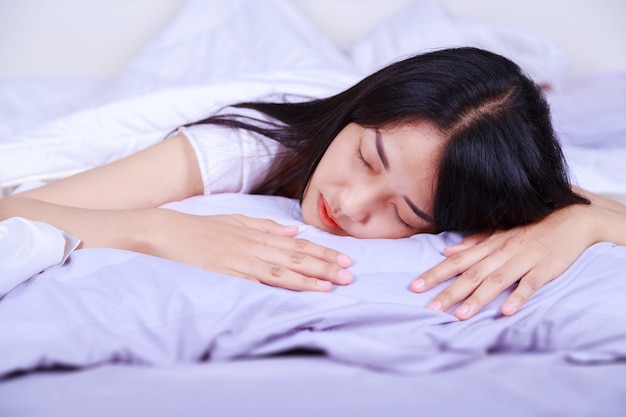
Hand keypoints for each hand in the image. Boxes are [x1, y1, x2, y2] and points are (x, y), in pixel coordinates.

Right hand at [144, 210, 352, 290]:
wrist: (163, 231)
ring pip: (280, 270)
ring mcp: (238, 261)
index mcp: (256, 234)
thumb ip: (265, 225)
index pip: (297, 245)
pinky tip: (293, 292)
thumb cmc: (199, 229)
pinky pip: (254, 283)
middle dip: (324, 267)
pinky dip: (276, 288)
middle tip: (349, 275)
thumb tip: (293, 230)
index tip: (344, 259)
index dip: (322, 253)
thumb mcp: (235, 221)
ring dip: (308, 278)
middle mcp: (252, 246)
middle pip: (295, 258)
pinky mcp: (224, 275)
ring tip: (331, 286)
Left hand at [410, 204, 601, 319]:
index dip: (435, 274)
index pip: (456, 262)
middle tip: (430, 307)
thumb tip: (446, 251)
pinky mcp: (545, 269)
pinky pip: (530, 284)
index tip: (415, 287)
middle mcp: (501, 253)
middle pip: (471, 274)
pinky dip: (518, 297)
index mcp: (489, 246)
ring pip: (496, 281)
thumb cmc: (530, 230)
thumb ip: (473, 243)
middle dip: (449, 292)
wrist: (570, 220)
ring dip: (478, 299)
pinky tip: (507, 312)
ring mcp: (523, 260)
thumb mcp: (499, 234)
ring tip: (460, 316)